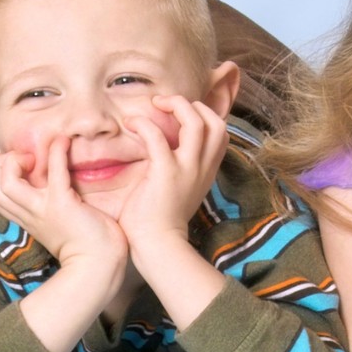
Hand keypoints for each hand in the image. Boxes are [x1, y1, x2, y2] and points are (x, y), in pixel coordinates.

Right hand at [0, 135, 128, 273]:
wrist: (100, 267)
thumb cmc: (86, 244)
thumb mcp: (57, 222)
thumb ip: (48, 205)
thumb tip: (51, 181)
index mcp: (27, 218)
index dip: (0, 173)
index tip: (22, 164)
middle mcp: (29, 214)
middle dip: (1, 164)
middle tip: (25, 158)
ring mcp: (43, 210)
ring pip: (6, 183)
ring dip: (16, 160)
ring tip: (35, 155)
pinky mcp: (63, 204)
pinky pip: (53, 172)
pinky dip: (57, 152)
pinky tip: (64, 141)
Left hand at [118, 95, 227, 258]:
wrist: (158, 246)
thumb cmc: (160, 220)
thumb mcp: (181, 190)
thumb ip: (180, 170)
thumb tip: (163, 150)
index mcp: (206, 170)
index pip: (220, 133)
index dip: (204, 115)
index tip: (179, 114)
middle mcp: (202, 167)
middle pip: (216, 123)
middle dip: (193, 105)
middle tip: (166, 105)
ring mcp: (187, 168)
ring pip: (196, 122)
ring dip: (175, 105)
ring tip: (154, 104)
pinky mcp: (166, 172)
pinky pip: (156, 136)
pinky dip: (143, 123)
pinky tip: (130, 123)